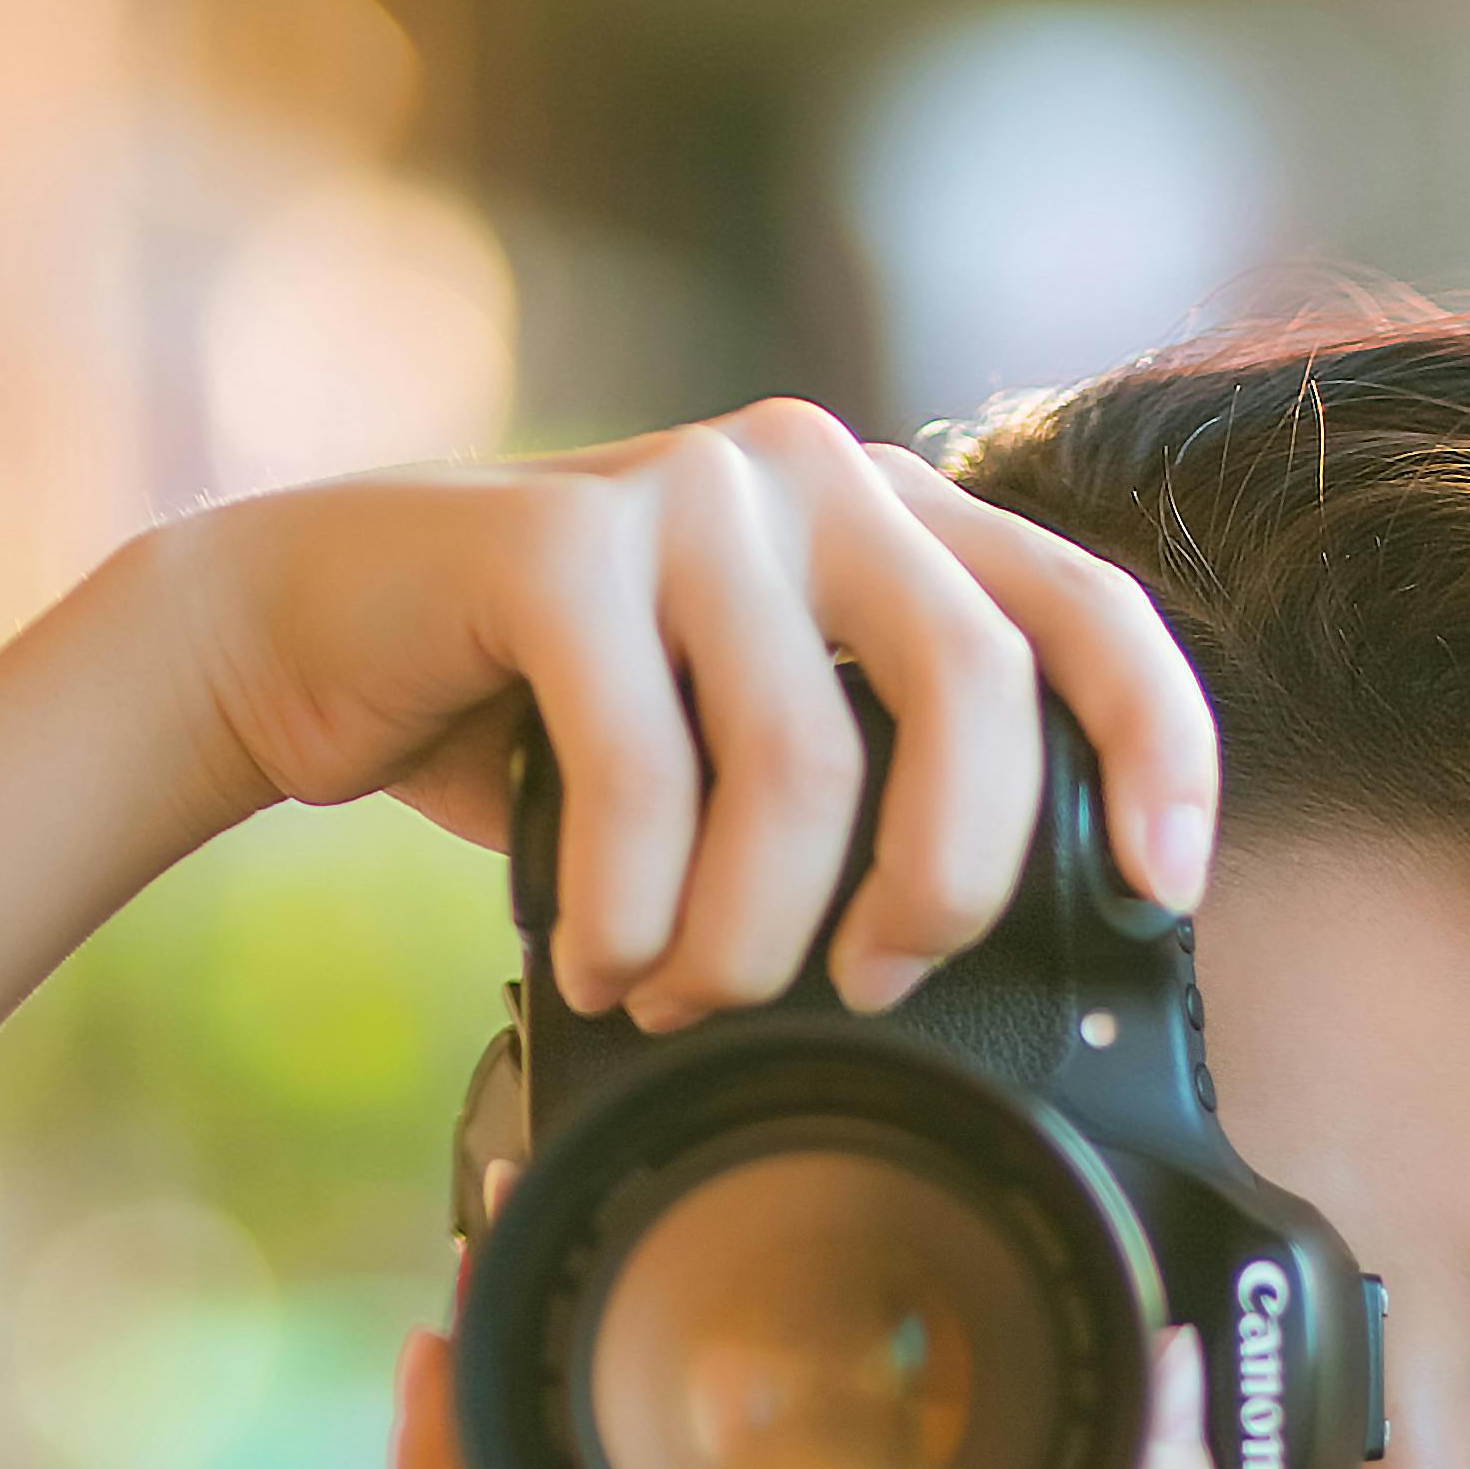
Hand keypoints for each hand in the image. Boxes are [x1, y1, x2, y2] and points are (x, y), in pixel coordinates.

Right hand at [147, 403, 1214, 1019]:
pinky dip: (633, 912)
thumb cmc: (554, 724)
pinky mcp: (558, 538)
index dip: (1158, 753)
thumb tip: (1016, 961)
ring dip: (751, 936)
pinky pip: (647, 769)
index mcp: (898, 518)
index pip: (1093, 612)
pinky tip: (605, 961)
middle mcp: (815, 473)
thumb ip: (881, 784)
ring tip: (689, 996)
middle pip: (976, 692)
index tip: (1158, 893)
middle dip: (943, 884)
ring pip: (803, 759)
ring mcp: (692, 489)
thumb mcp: (752, 747)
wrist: (310, 636)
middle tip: (871, 989)